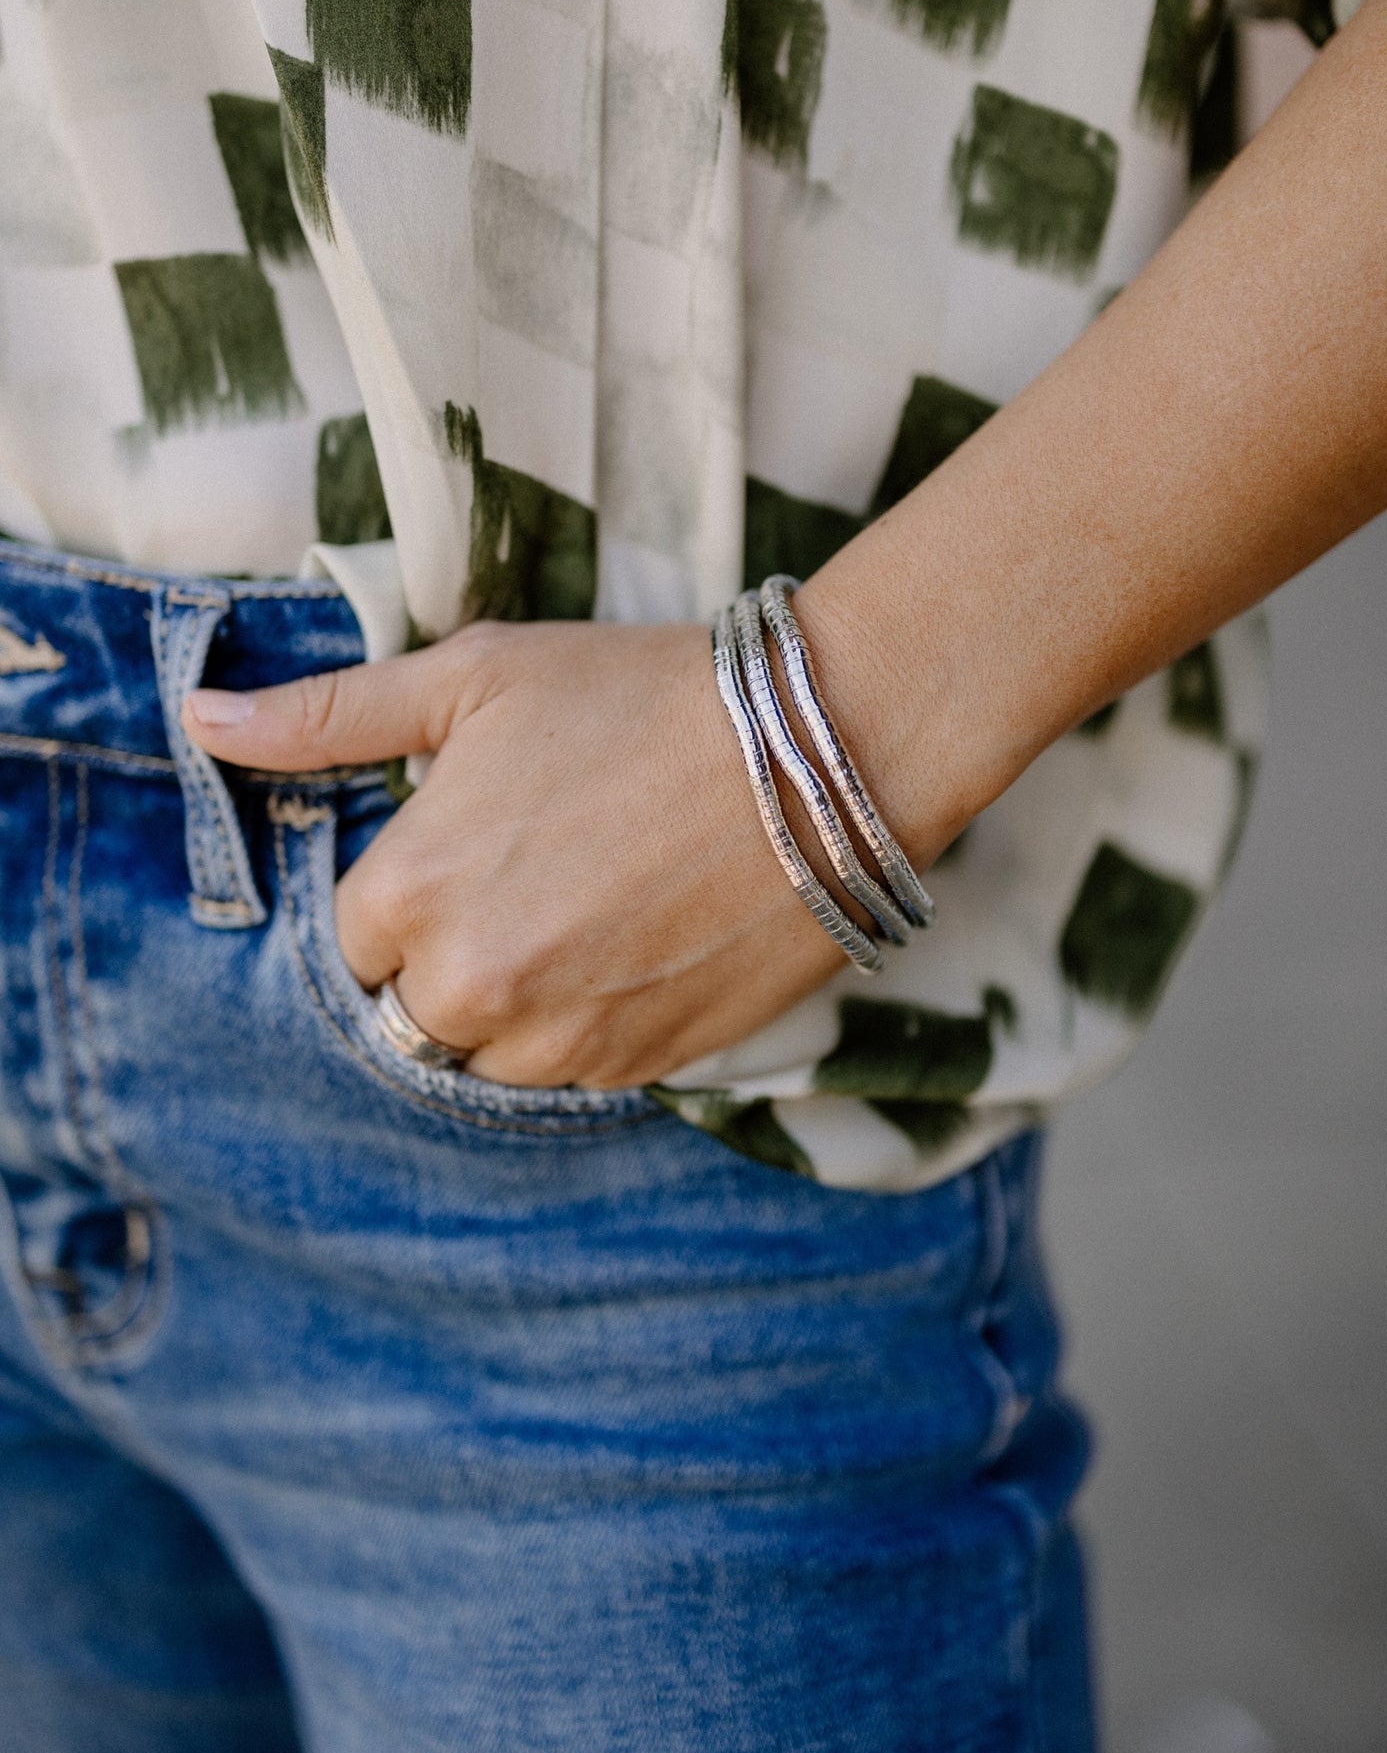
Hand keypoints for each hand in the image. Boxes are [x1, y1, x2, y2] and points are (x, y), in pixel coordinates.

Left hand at [182, 621, 852, 1087]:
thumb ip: (328, 716)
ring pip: (488, 1056)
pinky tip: (638, 943)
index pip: (356, 937)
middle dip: (455, 954)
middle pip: (413, 1009)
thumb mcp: (475, 677)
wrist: (820, 751)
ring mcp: (559, 1042)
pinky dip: (587, 1025)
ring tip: (593, 910)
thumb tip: (199, 719)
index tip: (481, 841)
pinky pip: (571, 1075)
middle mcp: (471, 988)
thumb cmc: (641, 695)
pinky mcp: (640, 1069)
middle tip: (540, 875)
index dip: (415, 884)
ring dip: (516, 1004)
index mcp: (411, 892)